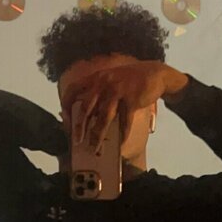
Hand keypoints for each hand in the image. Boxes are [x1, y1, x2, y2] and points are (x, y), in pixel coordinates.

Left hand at [61, 61, 188, 151]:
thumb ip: (97, 95)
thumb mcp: (110, 81)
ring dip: (98, 135)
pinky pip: (124, 121)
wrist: (155, 73)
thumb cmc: (129, 81)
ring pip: (104, 117)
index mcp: (95, 78)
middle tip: (77, 142)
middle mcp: (104, 82)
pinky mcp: (132, 99)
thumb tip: (86, 118)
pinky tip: (120, 144)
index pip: (73, 90)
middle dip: (80, 127)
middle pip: (86, 108)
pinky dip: (122, 134)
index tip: (67, 120)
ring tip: (95, 148)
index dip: (66, 106)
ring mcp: (118, 90)